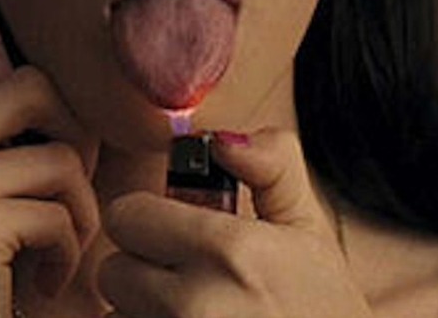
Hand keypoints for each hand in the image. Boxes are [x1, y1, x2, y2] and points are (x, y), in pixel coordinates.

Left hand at [98, 128, 372, 317]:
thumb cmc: (324, 315)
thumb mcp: (310, 233)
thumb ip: (271, 166)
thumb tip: (220, 138)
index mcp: (231, 251)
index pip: (127, 215)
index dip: (151, 222)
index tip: (178, 237)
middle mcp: (196, 304)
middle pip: (113, 272)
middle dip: (144, 275)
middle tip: (192, 287)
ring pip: (119, 316)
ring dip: (146, 316)